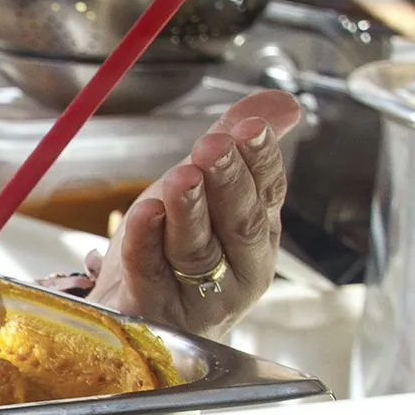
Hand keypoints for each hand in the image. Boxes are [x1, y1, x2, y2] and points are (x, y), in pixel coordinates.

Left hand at [88, 90, 298, 338]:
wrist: (131, 308)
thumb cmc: (172, 248)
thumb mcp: (205, 189)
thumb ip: (236, 144)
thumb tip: (283, 104)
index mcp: (257, 236)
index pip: (267, 194)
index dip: (260, 160)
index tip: (250, 128)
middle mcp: (236, 270)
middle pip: (238, 223)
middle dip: (227, 181)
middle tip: (213, 146)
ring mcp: (197, 296)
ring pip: (197, 249)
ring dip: (190, 209)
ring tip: (182, 176)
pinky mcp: (153, 310)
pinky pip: (150, 273)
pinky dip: (146, 242)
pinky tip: (143, 214)